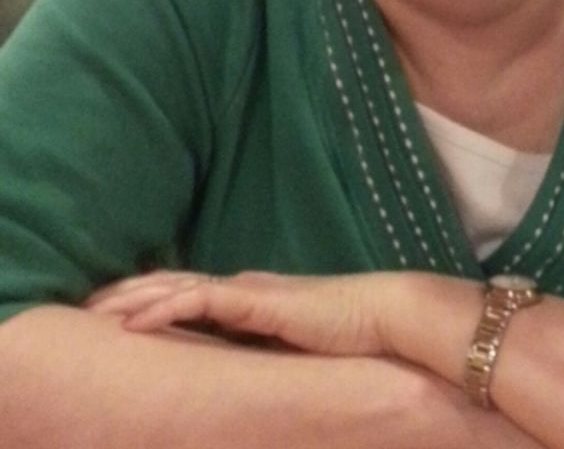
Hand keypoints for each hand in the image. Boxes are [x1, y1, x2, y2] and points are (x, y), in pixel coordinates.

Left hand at [85, 269, 400, 355]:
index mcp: (250, 297)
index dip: (149, 296)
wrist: (384, 316)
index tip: (113, 311)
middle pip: (172, 283)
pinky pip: (199, 301)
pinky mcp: (257, 300)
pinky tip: (133, 322)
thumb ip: (266, 349)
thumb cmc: (349, 335)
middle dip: (128, 292)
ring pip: (176, 287)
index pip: (189, 291)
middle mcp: (243, 287)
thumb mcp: (295, 346)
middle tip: (86, 305)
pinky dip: (162, 308)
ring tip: (95, 310)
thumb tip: (243, 373)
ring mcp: (249, 291)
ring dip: (133, 298)